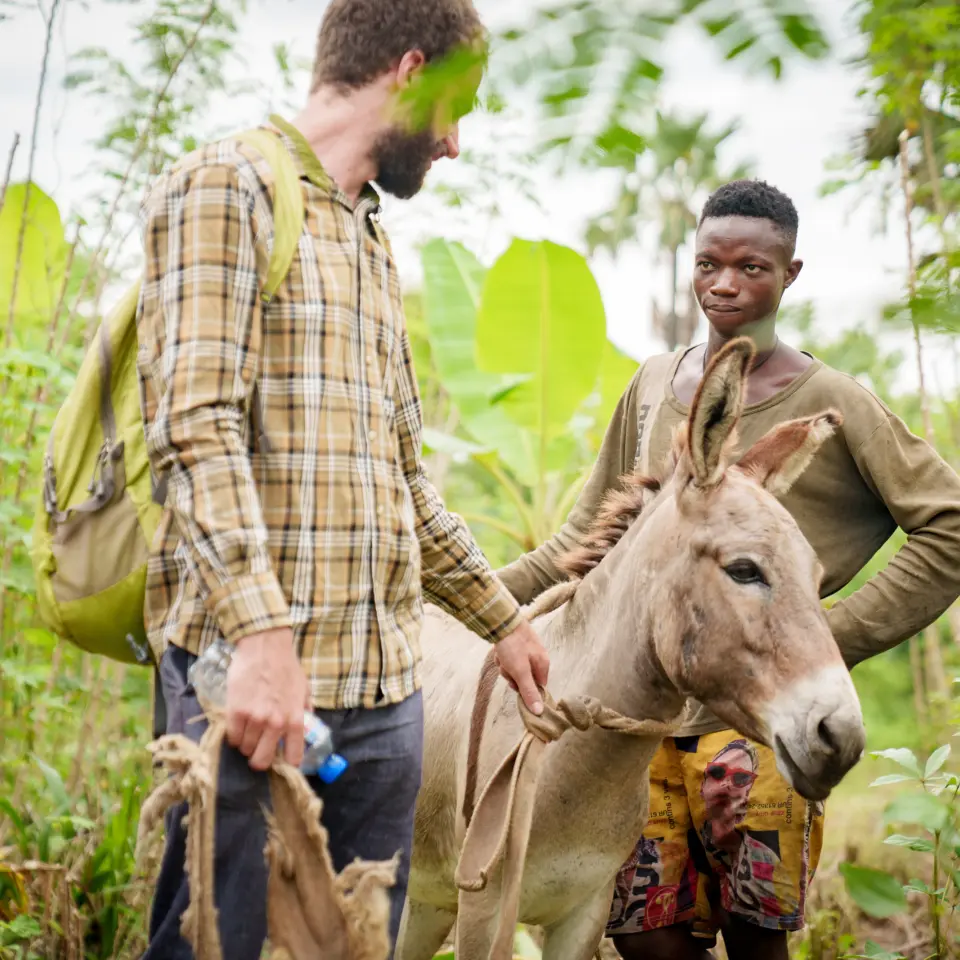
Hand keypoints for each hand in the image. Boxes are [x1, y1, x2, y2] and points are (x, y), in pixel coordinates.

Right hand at [225, 627, 308, 770]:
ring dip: (246, 744)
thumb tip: (307, 726)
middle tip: (258, 749)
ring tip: (249, 729)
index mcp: (296, 720)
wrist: (264, 646)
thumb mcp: (304, 689)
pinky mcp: (235, 712)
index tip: (281, 759)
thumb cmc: (286, 666)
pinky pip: (232, 737)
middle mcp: (275, 723)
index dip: (286, 762)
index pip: (293, 757)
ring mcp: (254, 719)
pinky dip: (234, 735)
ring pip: (245, 749)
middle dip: (259, 759)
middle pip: (262, 761)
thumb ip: (305, 710)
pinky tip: (238, 724)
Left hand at [493, 620, 549, 715]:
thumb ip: (529, 691)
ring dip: (504, 665)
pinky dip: (501, 657)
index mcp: (543, 664)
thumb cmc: (513, 646)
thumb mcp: (520, 671)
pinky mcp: (516, 645)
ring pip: (513, 668)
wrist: (501, 619)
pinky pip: (508, 658)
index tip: (514, 682)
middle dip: (511, 674)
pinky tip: (499, 650)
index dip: (524, 688)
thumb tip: (539, 713)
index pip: (537, 687)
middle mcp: (538, 658)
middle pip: (523, 678)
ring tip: (501, 656)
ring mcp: (527, 651)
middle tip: (506, 666)